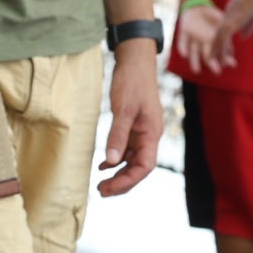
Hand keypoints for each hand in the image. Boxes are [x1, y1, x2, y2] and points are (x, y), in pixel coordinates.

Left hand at [96, 47, 161, 197]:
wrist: (135, 61)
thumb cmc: (132, 82)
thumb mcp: (123, 109)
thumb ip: (117, 135)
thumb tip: (110, 162)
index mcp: (151, 134)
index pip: (144, 167)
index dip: (127, 181)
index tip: (108, 188)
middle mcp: (149, 136)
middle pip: (139, 168)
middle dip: (122, 182)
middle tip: (101, 191)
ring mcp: (142, 131)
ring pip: (132, 160)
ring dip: (118, 173)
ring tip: (101, 183)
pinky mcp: (133, 125)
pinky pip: (127, 149)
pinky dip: (115, 159)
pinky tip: (103, 165)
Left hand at [174, 3, 226, 72]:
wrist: (197, 8)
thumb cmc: (213, 16)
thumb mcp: (223, 21)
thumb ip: (226, 31)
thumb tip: (233, 40)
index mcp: (215, 42)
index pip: (221, 54)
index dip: (226, 59)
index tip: (232, 64)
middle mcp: (204, 45)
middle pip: (207, 57)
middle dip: (213, 64)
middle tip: (218, 72)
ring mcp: (193, 41)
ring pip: (194, 53)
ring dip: (195, 62)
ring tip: (196, 71)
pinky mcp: (183, 35)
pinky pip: (182, 44)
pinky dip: (183, 48)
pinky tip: (184, 54)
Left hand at [207, 0, 252, 67]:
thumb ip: (249, 24)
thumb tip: (242, 37)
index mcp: (234, 11)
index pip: (225, 30)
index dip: (222, 42)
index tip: (220, 53)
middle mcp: (230, 12)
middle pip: (219, 34)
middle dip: (215, 48)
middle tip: (211, 60)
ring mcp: (232, 13)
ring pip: (219, 35)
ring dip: (216, 48)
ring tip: (212, 61)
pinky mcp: (236, 15)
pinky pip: (224, 32)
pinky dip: (220, 43)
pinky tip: (218, 52)